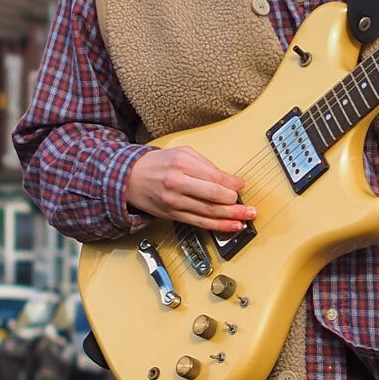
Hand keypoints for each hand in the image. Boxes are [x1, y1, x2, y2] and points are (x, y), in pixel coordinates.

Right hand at [124, 144, 251, 229]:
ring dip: (231, 217)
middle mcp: (177, 184)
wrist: (129, 178)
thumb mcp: (181, 153)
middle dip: (235, 203)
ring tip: (246, 217)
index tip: (242, 185)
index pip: (215, 177)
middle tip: (249, 206)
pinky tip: (231, 226)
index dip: (233, 183)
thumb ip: (205, 164)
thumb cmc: (156, 164)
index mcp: (182, 165)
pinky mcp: (173, 215)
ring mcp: (174, 202)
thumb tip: (227, 178)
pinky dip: (218, 226)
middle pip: (214, 197)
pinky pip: (199, 223)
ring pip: (208, 213)